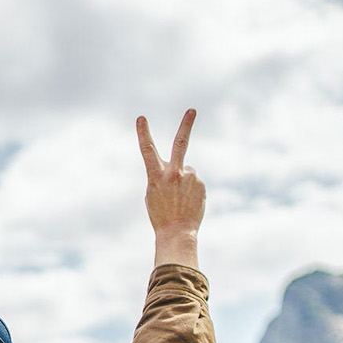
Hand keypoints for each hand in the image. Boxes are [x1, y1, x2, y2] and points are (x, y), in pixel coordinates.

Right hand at [136, 109, 204, 236]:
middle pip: (180, 142)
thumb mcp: (152, 194)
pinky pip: (194, 182)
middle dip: (186, 124)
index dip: (143, 133)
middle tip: (193, 110)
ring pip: (186, 171)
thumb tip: (182, 168)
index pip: (147, 150)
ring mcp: (190, 177)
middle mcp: (174, 172)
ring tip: (179, 200)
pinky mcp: (201, 183)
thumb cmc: (160, 215)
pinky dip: (191, 190)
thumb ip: (162, 176)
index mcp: (156, 176)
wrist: (177, 232)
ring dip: (183, 182)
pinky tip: (187, 202)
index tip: (141, 118)